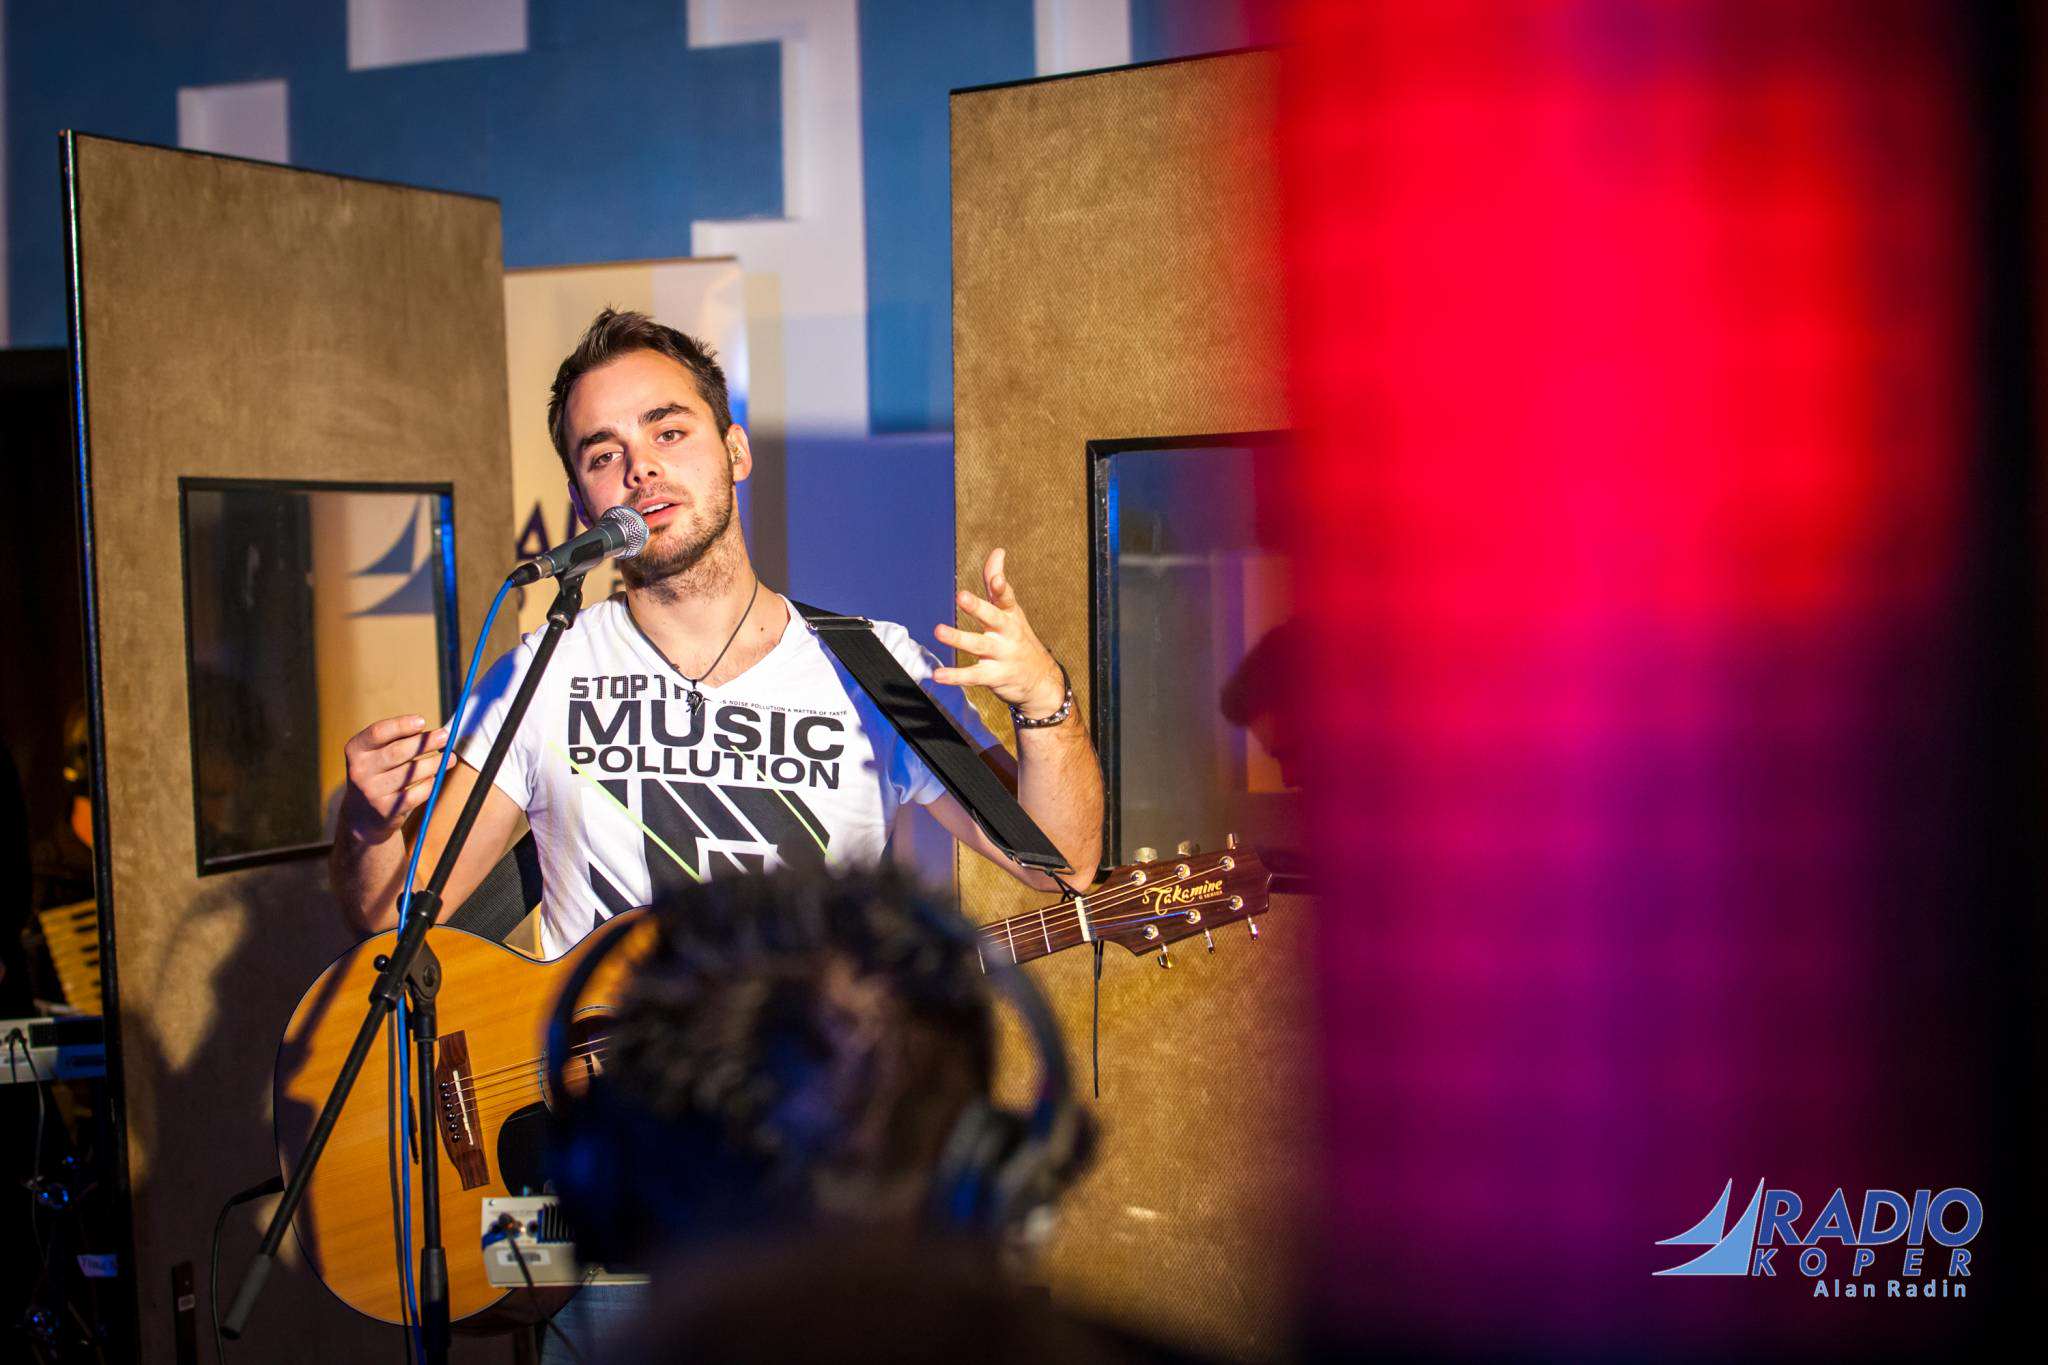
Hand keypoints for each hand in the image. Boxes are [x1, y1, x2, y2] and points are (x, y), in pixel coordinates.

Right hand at [338, 714, 449, 840]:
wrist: (363, 815)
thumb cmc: (379, 774)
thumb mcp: (377, 755)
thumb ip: (398, 741)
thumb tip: (435, 732)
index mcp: (355, 750)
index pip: (378, 732)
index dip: (401, 725)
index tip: (422, 721)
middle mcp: (359, 771)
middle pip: (397, 752)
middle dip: (424, 742)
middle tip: (445, 736)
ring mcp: (372, 792)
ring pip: (410, 773)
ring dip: (435, 763)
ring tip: (450, 758)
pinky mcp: (386, 811)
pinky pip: (415, 794)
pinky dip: (429, 784)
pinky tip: (435, 778)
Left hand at [933, 547, 1065, 717]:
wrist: (1039, 680)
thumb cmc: (1018, 639)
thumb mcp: (1011, 610)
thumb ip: (997, 582)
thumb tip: (998, 551)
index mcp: (1010, 615)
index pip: (1006, 598)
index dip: (1001, 587)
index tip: (996, 578)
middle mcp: (1007, 633)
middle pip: (993, 618)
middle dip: (978, 607)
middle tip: (962, 596)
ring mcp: (1001, 655)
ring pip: (979, 645)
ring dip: (959, 638)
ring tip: (939, 630)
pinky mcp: (994, 676)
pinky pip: (973, 676)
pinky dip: (955, 676)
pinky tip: (938, 675)